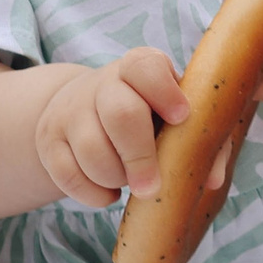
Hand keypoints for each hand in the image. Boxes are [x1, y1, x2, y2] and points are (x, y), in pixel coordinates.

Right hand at [33, 51, 188, 206]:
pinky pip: (67, 175)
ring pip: (91, 150)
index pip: (146, 67)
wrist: (88, 109)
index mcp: (140, 68)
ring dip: (116, 178)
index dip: (165, 92)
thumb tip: (213, 178)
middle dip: (141, 157)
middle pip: (121, 114)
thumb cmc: (150, 115)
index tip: (181, 118)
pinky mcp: (49, 140)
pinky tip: (109, 194)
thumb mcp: (176, 116)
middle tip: (152, 187)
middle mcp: (102, 83)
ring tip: (130, 181)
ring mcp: (70, 110)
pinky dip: (93, 195)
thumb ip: (202, 140)